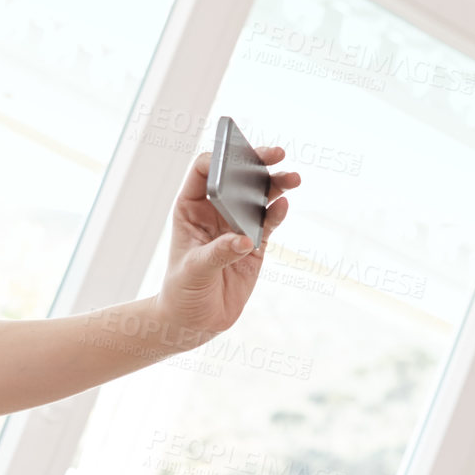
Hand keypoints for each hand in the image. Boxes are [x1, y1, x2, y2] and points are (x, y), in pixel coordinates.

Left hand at [156, 145, 300, 343]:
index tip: (235, 157)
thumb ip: (218, 254)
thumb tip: (243, 240)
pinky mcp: (255, 242)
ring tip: (292, 178)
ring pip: (259, 194)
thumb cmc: (182, 292)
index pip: (203, 171)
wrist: (195, 320)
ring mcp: (237, 224)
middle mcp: (215, 211)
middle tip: (276, 154)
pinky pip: (269, 220)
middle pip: (237, 175)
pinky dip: (277, 211)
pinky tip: (283, 205)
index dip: (219, 157)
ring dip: (276, 183)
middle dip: (256, 161)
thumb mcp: (194, 271)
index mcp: (190, 209)